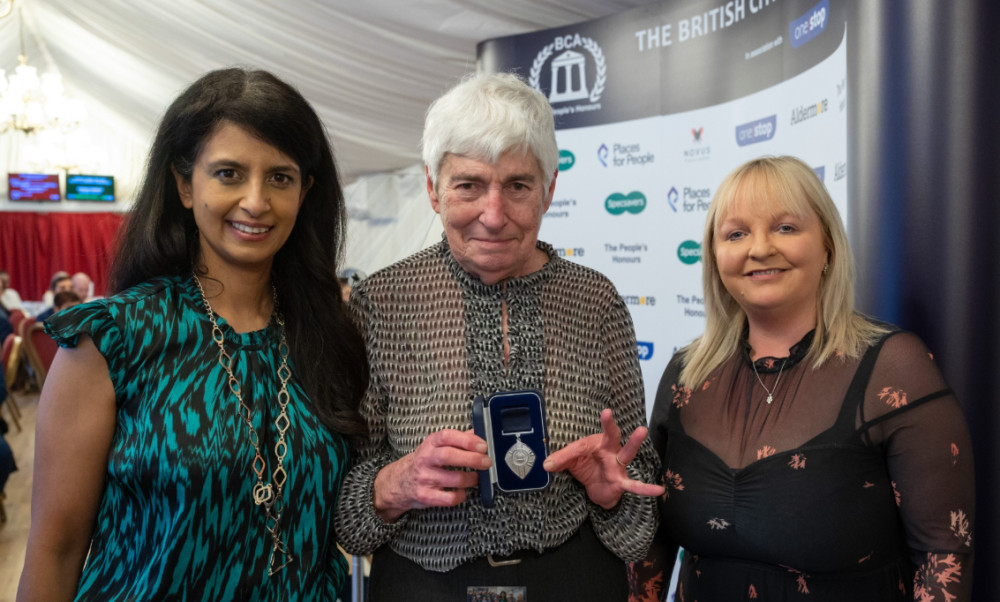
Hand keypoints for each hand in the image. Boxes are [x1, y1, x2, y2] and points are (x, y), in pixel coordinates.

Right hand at [373, 429, 490, 521]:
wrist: (399, 482)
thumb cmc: (424, 462)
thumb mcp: (436, 446)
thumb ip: (458, 439)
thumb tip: (479, 433)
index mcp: (431, 444)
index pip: (447, 436)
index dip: (467, 440)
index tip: (483, 445)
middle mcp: (426, 459)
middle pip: (449, 456)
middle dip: (472, 459)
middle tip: (486, 462)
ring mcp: (425, 478)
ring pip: (453, 479)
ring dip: (471, 479)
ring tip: (476, 477)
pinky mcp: (425, 496)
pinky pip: (449, 498)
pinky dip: (460, 495)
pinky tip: (462, 491)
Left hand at [543, 408, 663, 509]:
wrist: (596, 490)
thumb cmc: (586, 467)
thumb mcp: (571, 463)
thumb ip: (560, 461)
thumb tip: (546, 465)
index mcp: (596, 444)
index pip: (585, 440)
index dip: (588, 432)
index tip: (605, 412)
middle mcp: (610, 451)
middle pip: (611, 436)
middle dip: (610, 426)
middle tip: (607, 412)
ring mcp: (617, 466)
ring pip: (626, 453)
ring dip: (632, 443)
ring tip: (641, 430)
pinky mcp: (621, 481)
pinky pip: (634, 486)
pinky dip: (645, 488)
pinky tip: (659, 490)